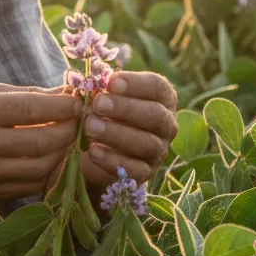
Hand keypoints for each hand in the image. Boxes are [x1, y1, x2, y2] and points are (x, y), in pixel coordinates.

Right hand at [0, 86, 81, 199]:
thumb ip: (25, 95)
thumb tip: (66, 94)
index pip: (31, 109)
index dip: (63, 106)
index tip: (77, 102)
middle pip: (41, 142)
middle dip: (68, 130)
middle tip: (77, 122)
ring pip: (41, 167)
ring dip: (61, 152)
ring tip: (63, 139)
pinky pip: (31, 185)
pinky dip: (46, 170)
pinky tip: (46, 157)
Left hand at [79, 71, 177, 185]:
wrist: (95, 151)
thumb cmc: (101, 113)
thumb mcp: (100, 97)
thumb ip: (99, 89)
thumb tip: (88, 82)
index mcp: (161, 98)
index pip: (157, 87)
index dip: (135, 84)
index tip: (111, 82)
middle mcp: (166, 124)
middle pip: (155, 115)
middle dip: (126, 109)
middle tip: (98, 104)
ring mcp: (159, 150)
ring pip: (146, 143)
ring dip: (117, 134)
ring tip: (90, 127)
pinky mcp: (146, 173)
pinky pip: (135, 169)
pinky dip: (113, 160)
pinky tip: (93, 151)